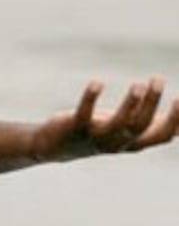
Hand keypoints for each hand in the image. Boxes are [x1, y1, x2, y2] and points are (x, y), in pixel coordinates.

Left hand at [31, 76, 178, 162]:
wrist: (58, 147)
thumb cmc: (100, 133)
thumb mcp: (127, 129)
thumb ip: (151, 124)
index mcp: (134, 142)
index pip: (161, 136)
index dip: (175, 120)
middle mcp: (119, 142)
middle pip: (141, 126)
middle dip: (152, 103)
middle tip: (158, 78)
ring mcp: (97, 137)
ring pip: (118, 124)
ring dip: (130, 104)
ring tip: (138, 84)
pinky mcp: (76, 127)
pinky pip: (84, 114)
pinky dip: (90, 98)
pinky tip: (97, 82)